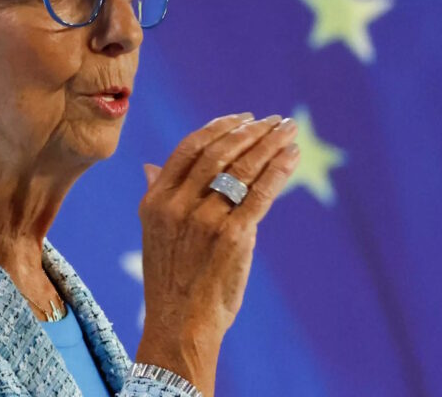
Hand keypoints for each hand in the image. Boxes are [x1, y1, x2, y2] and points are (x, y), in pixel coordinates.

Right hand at [134, 112, 299, 394]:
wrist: (180, 324)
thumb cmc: (170, 278)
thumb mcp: (152, 233)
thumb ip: (156, 195)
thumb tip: (150, 166)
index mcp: (155, 200)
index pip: (189, 148)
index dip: (218, 128)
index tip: (242, 117)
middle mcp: (177, 204)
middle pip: (219, 152)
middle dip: (251, 131)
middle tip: (274, 119)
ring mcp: (204, 220)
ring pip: (242, 168)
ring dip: (269, 144)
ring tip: (287, 130)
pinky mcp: (233, 237)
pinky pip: (260, 194)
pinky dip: (278, 171)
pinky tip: (291, 157)